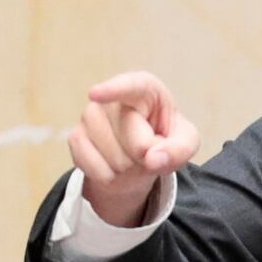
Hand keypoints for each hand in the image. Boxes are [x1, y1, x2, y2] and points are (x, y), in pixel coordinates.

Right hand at [68, 72, 199, 226]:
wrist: (139, 158)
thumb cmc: (165, 139)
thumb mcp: (185, 142)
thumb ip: (180, 149)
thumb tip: (153, 159)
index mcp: (145, 89)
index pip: (131, 86)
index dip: (113, 90)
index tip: (95, 94)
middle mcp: (113, 98)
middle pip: (134, 140)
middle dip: (146, 155)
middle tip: (148, 149)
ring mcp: (90, 115)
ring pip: (114, 156)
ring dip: (128, 167)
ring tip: (131, 155)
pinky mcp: (75, 137)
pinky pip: (93, 166)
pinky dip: (108, 175)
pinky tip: (113, 165)